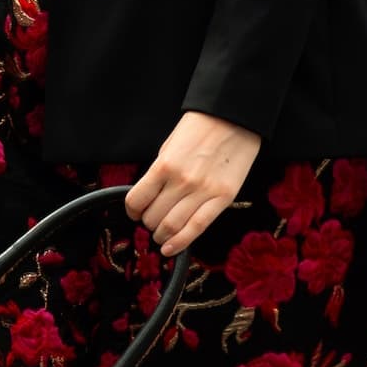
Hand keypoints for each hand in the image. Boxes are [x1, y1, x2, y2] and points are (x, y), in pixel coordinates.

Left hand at [124, 111, 262, 256]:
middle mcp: (181, 182)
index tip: (135, 212)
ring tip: (161, 235)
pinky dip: (180, 243)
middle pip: (153, 217)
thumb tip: (149, 196)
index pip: (136, 200)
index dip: (132, 211)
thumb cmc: (200, 127)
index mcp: (164, 165)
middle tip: (150, 222)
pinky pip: (197, 228)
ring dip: (161, 236)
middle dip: (147, 223)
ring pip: (172, 227)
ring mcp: (203, 192)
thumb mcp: (169, 145)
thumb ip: (159, 172)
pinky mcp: (223, 199)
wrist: (235, 117)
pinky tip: (170, 249)